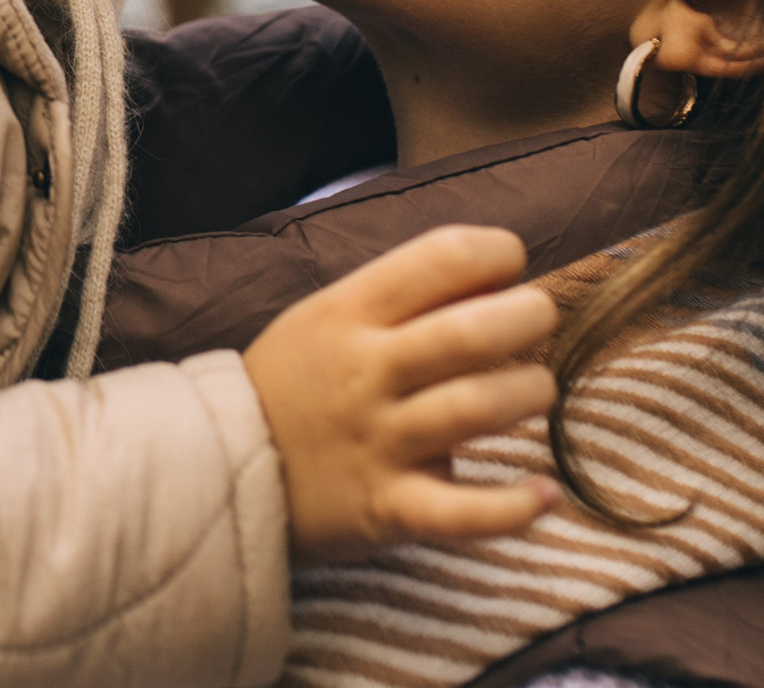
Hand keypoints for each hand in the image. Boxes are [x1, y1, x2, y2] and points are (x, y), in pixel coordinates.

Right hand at [242, 224, 560, 564]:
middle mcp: (366, 370)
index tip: (509, 268)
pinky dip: (512, 507)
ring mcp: (378, 441)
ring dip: (530, 393)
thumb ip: (403, 293)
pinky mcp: (387, 509)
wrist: (219, 469)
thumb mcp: (328, 315)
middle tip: (540, 321)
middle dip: (530, 317)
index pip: (443, 256)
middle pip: (470, 332)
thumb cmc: (297, 381)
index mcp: (351, 311)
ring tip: (536, 391)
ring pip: (476, 408)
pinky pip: (461, 511)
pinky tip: (544, 493)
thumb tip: (497, 272)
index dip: (498, 252)